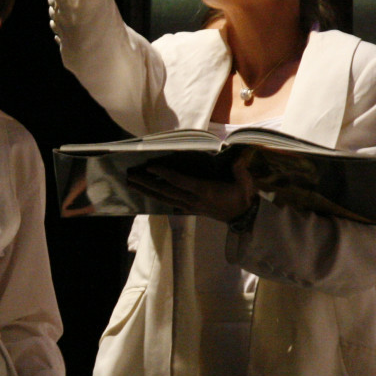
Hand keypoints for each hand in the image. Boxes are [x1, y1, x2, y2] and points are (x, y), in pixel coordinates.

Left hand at [128, 154, 257, 223]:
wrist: (243, 216)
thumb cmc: (243, 196)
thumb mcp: (245, 183)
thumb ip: (240, 170)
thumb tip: (238, 158)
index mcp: (204, 191)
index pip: (180, 182)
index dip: (165, 175)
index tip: (150, 167)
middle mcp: (193, 200)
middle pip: (165, 191)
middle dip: (146, 183)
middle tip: (130, 176)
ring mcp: (190, 206)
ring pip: (164, 198)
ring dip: (146, 191)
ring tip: (131, 183)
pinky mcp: (189, 209)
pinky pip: (168, 203)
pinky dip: (156, 197)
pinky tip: (145, 193)